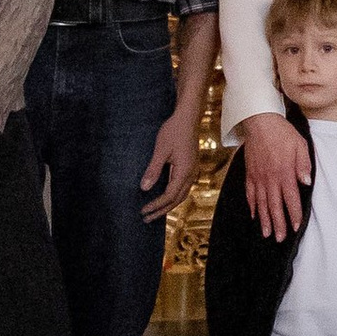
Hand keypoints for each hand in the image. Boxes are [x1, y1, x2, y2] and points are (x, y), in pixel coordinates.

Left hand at [139, 96, 200, 220]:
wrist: (188, 117)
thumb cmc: (174, 131)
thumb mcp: (161, 150)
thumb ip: (153, 170)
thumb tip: (144, 188)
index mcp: (184, 171)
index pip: (169, 195)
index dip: (156, 205)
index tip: (143, 211)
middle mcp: (191, 174)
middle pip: (177, 199)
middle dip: (162, 210)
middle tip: (147, 218)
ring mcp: (193, 170)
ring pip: (182, 194)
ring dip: (168, 204)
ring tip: (155, 211)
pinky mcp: (191, 166)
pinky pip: (183, 187)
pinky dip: (173, 196)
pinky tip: (165, 196)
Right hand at [239, 108, 311, 236]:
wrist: (260, 121)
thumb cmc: (283, 133)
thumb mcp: (300, 145)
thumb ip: (304, 165)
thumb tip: (306, 183)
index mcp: (285, 172)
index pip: (291, 198)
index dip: (294, 214)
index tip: (296, 227)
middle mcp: (270, 178)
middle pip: (275, 206)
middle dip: (279, 224)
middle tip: (281, 238)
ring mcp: (258, 177)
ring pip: (261, 203)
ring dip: (265, 220)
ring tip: (267, 234)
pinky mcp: (250, 174)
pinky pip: (250, 193)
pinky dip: (252, 206)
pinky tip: (254, 215)